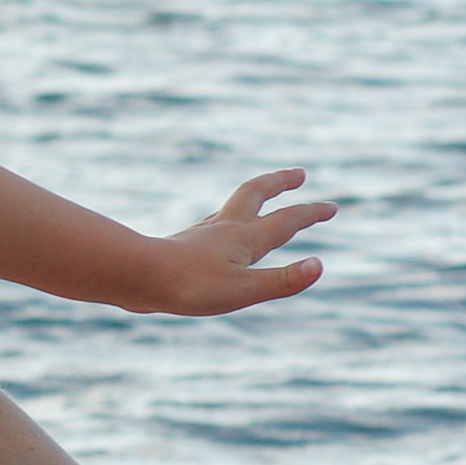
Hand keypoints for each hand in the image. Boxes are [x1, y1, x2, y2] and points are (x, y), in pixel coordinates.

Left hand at [130, 169, 338, 313]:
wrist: (134, 276)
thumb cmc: (188, 285)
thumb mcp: (243, 290)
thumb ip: (282, 280)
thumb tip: (320, 265)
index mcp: (244, 238)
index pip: (286, 221)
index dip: (311, 214)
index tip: (331, 207)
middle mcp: (224, 228)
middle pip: (256, 194)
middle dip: (280, 183)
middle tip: (298, 174)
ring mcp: (201, 234)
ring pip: (233, 206)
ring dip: (254, 196)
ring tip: (261, 196)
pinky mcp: (183, 244)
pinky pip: (212, 224)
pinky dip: (227, 219)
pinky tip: (217, 231)